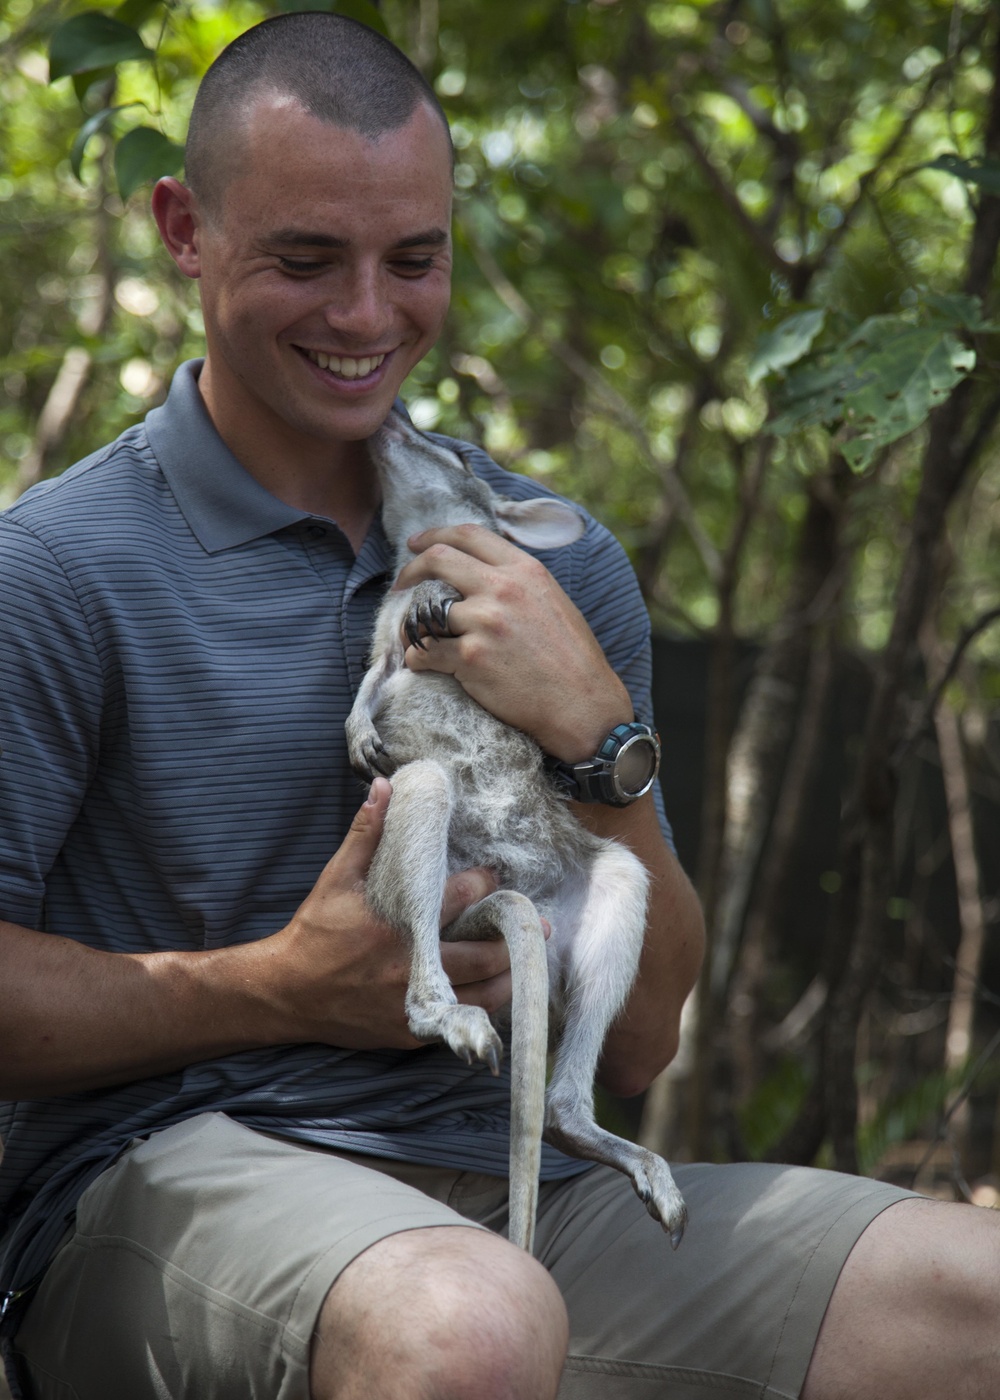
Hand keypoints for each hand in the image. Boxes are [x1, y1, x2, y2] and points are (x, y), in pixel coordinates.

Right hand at [262, 778, 508, 1048]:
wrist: (285, 991)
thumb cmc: (314, 931)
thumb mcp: (336, 878)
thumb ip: (365, 833)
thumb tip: (384, 788)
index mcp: (399, 925)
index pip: (459, 899)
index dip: (483, 884)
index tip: (495, 875)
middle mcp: (412, 966)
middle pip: (483, 953)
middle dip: (513, 936)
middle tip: (536, 924)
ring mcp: (413, 1003)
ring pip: (480, 993)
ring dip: (508, 976)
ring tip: (528, 960)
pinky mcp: (410, 1030)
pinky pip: (459, 1020)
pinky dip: (482, 1006)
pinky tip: (495, 992)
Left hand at [395, 524, 631, 761]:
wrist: (582, 706)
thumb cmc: (572, 661)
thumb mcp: (552, 602)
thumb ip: (518, 583)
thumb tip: (483, 574)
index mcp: (525, 571)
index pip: (469, 535)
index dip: (435, 535)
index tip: (415, 544)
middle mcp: (503, 589)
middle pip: (438, 560)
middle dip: (410, 569)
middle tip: (400, 583)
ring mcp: (484, 621)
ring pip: (425, 610)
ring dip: (413, 625)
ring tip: (416, 638)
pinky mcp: (470, 657)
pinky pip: (425, 652)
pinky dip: (418, 659)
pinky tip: (424, 665)